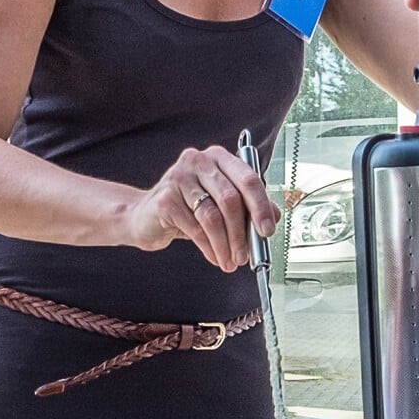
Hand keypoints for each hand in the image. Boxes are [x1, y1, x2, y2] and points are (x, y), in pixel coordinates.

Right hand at [123, 145, 280, 272]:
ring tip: (230, 261)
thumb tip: (273, 217)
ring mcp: (179, 177)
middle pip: (230, 199)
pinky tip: (214, 257)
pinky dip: (209, 248)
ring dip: (225, 245)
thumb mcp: (220, 204)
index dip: (261, 206)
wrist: (145, 216)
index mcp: (218, 157)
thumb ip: (247, 206)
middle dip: (242, 233)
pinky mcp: (164, 198)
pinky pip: (194, 228)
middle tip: (246, 255)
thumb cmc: (187, 208)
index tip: (267, 230)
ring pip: (212, 216)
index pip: (248, 178)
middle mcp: (198, 161)